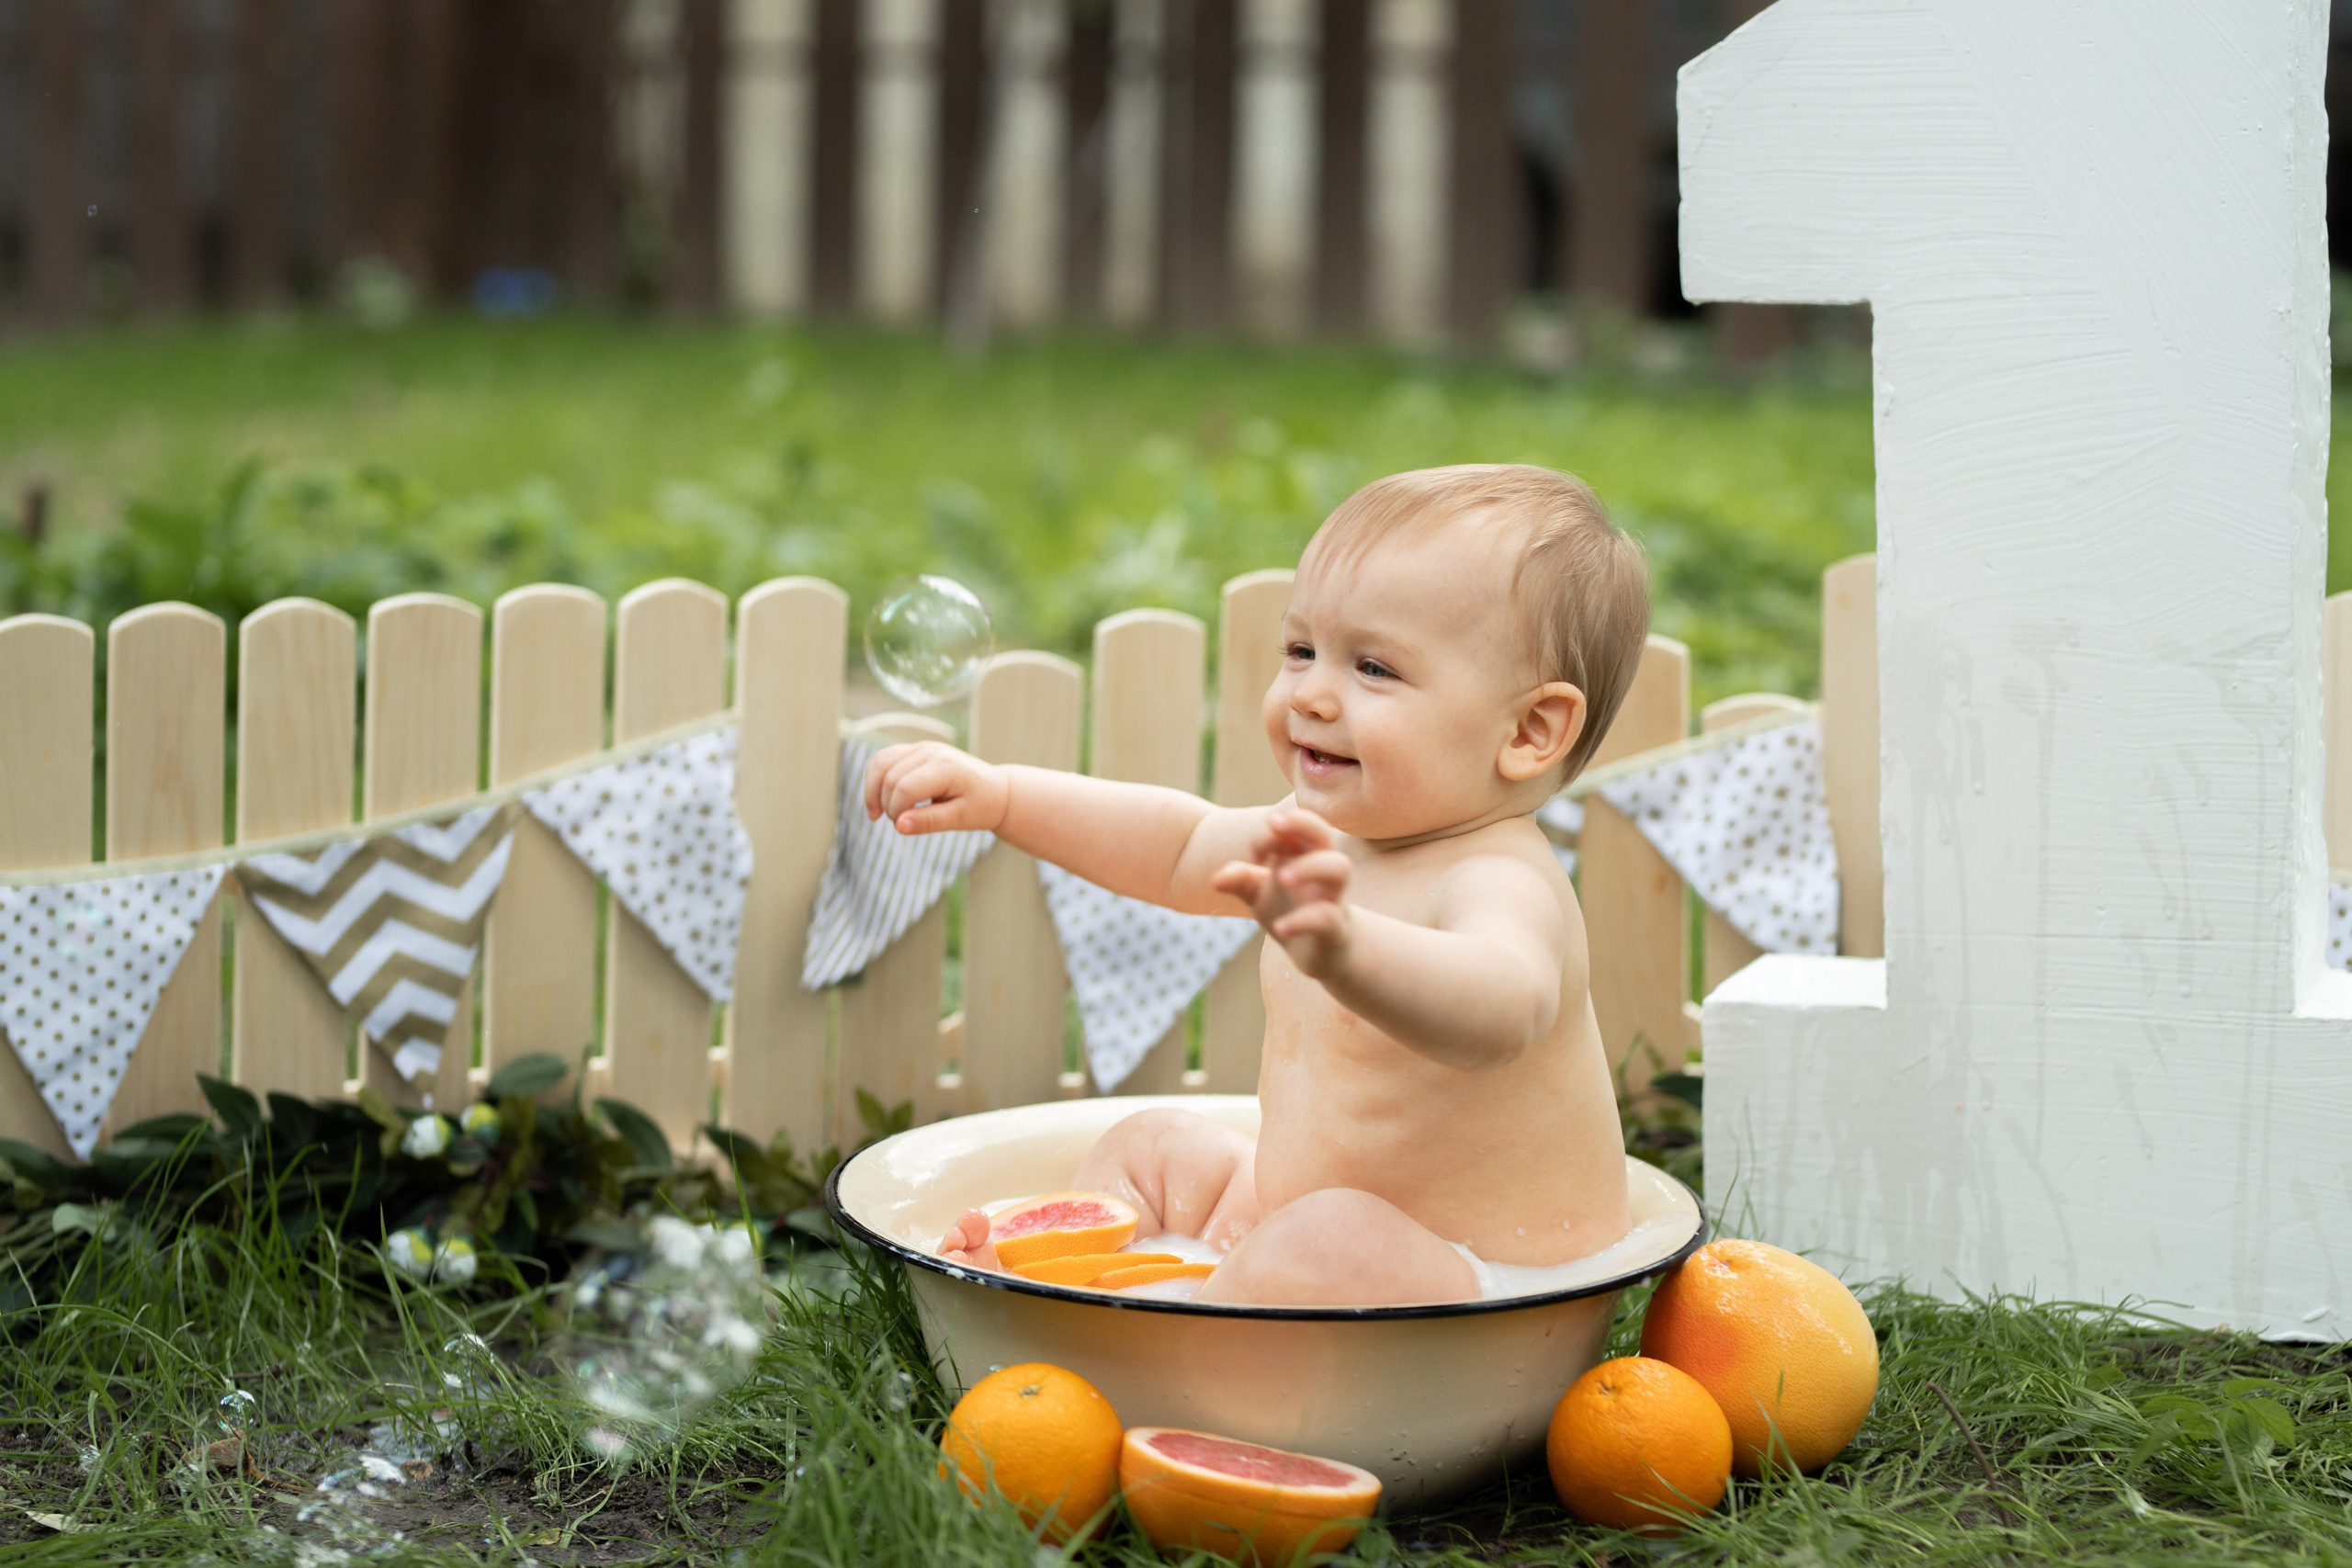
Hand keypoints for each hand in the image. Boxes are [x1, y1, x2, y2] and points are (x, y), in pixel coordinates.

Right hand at [864, 742, 1009, 835]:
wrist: (995, 790)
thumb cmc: (981, 806)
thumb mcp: (960, 819)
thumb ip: (930, 821)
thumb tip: (899, 826)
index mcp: (946, 767)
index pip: (905, 787)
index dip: (896, 812)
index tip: (902, 827)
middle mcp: (931, 751)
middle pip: (889, 776)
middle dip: (886, 804)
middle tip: (899, 824)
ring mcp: (922, 747)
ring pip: (880, 762)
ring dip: (873, 790)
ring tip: (878, 814)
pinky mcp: (915, 749)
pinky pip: (884, 758)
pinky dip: (876, 779)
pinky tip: (880, 799)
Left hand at [1210, 806, 1353, 977]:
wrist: (1320, 952)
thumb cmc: (1290, 910)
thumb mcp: (1258, 894)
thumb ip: (1239, 880)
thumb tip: (1216, 880)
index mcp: (1302, 854)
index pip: (1294, 825)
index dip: (1272, 831)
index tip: (1255, 854)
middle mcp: (1322, 869)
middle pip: (1323, 833)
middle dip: (1302, 822)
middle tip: (1274, 823)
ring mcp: (1332, 896)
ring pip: (1338, 867)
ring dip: (1309, 866)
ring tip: (1281, 877)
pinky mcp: (1336, 927)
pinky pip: (1326, 917)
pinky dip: (1302, 921)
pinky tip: (1280, 928)